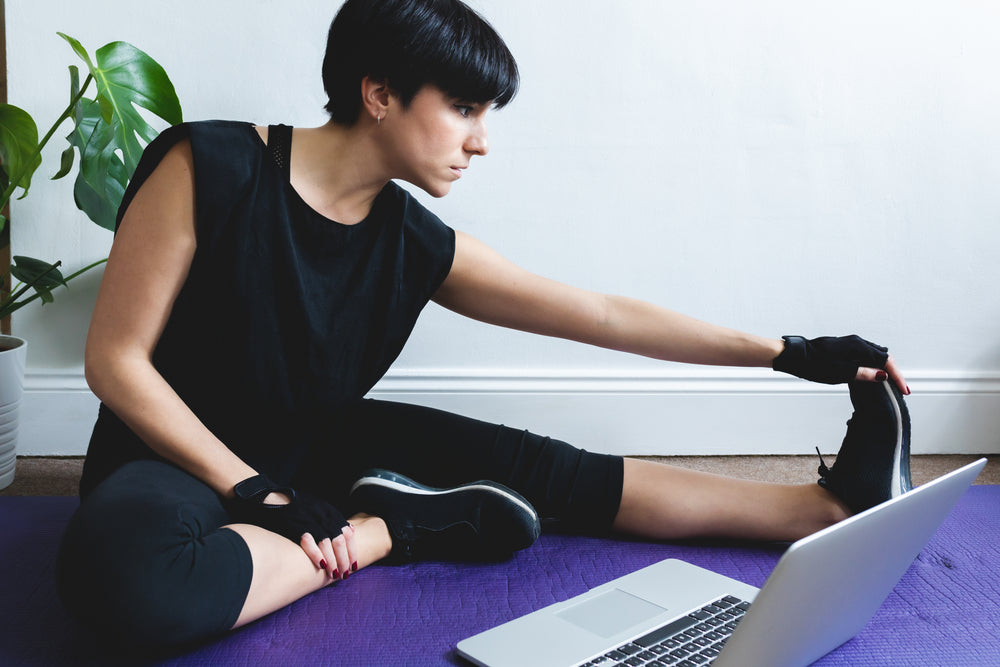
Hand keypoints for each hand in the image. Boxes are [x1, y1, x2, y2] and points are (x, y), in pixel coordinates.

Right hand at [229, 474, 355, 579]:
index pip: (347, 534)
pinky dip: (316, 553)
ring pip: (328, 542)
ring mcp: (309, 518)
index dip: (351, 551)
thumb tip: (351, 530)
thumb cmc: (295, 506)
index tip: (353, 565)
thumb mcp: (318, 508)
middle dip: (344, 559)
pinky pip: (309, 540)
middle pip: (340, 540)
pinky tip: (320, 565)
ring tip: (335, 574)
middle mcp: (322, 514)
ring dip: (333, 560)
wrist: (270, 496)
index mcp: (329, 512)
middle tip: (345, 574)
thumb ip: (333, 520)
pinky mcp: (296, 523)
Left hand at [772, 335, 909, 393]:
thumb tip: (883, 375)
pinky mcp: (844, 347)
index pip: (886, 361)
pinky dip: (874, 364)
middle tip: (900, 388)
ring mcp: (850, 343)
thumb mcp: (840, 373)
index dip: (897, 376)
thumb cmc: (813, 364)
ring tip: (890, 384)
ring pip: (875, 355)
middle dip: (894, 372)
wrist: (794, 355)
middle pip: (884, 356)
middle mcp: (857, 342)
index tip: (904, 390)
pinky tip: (873, 374)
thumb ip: (862, 374)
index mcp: (858, 347)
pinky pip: (866, 354)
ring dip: (885, 368)